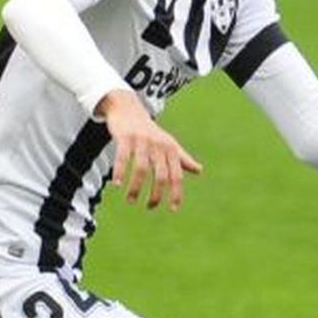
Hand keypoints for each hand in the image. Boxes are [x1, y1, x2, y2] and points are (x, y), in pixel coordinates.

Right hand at [98, 90, 202, 211]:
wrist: (128, 108)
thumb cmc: (150, 132)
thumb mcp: (168, 143)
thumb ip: (182, 159)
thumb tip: (199, 171)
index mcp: (171, 149)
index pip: (176, 175)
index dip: (176, 193)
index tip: (172, 209)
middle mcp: (158, 145)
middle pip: (161, 175)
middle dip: (155, 194)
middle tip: (149, 207)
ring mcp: (142, 140)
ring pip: (141, 169)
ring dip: (135, 188)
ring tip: (131, 200)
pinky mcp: (125, 137)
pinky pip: (122, 157)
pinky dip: (120, 171)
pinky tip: (117, 184)